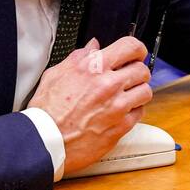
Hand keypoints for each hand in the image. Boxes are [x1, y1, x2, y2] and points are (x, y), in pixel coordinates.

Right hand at [28, 36, 151, 175]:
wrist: (45, 142)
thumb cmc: (47, 112)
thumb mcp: (56, 75)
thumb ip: (78, 57)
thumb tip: (93, 47)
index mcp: (93, 68)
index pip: (131, 47)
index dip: (137, 49)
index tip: (136, 54)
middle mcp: (109, 85)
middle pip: (142, 70)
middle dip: (137, 72)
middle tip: (128, 77)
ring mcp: (118, 106)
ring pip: (145, 91)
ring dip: (137, 92)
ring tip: (124, 96)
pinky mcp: (121, 126)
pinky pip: (139, 113)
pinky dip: (133, 111)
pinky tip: (119, 112)